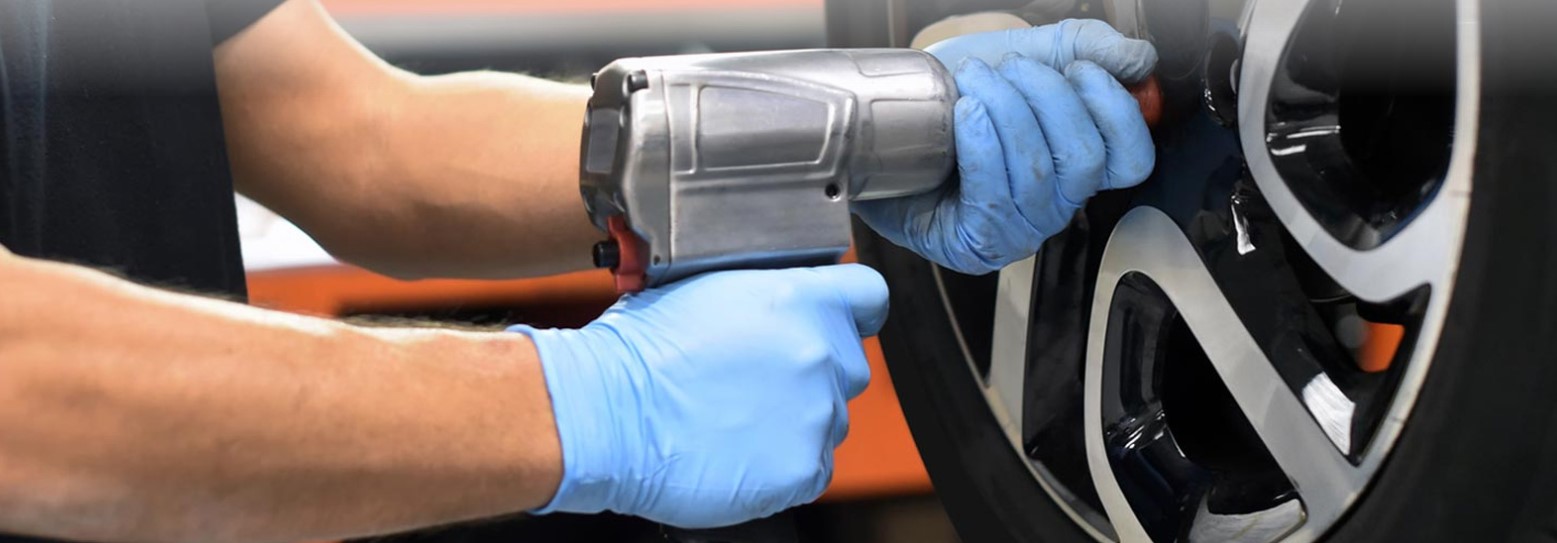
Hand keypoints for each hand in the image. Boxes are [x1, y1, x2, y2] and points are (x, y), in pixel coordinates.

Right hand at [509, 264, 888, 527]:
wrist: (607, 414)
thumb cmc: (638, 350)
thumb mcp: (703, 286)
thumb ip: (762, 290)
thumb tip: (778, 296)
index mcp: (799, 298)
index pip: (868, 294)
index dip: (850, 308)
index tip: (834, 320)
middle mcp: (818, 353)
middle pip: (848, 362)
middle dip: (811, 369)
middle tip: (757, 379)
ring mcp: (816, 414)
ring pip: (830, 417)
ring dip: (796, 418)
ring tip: (737, 417)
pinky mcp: (803, 468)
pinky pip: (813, 466)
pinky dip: (784, 463)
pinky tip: (739, 450)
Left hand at [853, 19, 1158, 274]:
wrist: (883, 117)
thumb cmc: (951, 95)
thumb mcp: (1023, 56)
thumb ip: (1083, 49)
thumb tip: (1139, 61)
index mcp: (1075, 165)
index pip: (1132, 159)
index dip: (1116, 111)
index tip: (1080, 69)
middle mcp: (1054, 205)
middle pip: (1086, 161)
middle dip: (1048, 99)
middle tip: (1009, 69)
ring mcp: (1015, 231)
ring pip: (1039, 174)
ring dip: (1008, 114)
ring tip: (975, 83)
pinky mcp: (972, 244)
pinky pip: (995, 197)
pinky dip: (984, 146)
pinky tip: (966, 115)